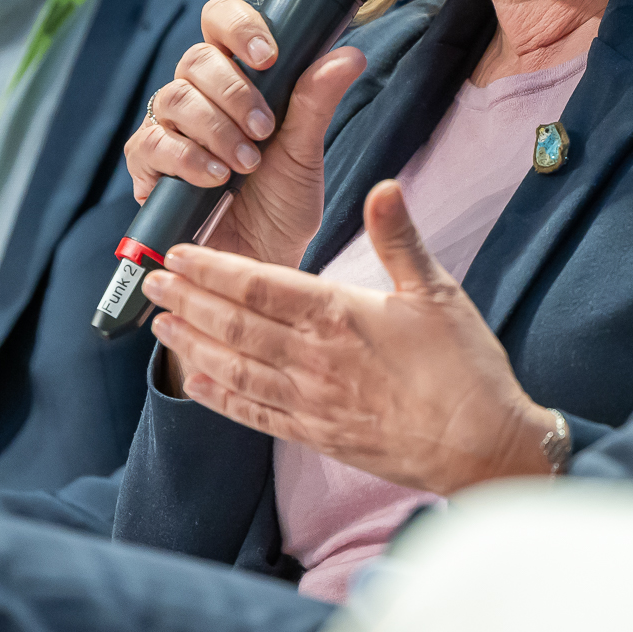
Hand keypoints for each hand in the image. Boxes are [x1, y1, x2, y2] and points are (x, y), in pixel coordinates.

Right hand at [123, 0, 365, 268]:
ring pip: (173, 98)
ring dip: (216, 128)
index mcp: (237, 78)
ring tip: (245, 164)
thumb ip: (316, 102)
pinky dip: (187, 158)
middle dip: (234, 92)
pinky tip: (215, 179)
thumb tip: (350, 54)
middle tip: (264, 130)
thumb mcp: (305, 154)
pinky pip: (150, 143)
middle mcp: (198, 96)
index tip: (268, 55)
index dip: (238, 25)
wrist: (259, 265)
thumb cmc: (281, 207)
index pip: (221, 21)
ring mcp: (168, 128)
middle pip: (195, 59)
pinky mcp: (148, 166)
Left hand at [142, 177, 552, 495]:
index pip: (258, 286)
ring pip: (235, 368)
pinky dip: (219, 397)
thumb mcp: (436, 291)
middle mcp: (313, 360)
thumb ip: (400, 238)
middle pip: (234, 325)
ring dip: (193, 342)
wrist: (481, 446)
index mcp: (339, 315)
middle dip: (188, 300)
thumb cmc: (464, 367)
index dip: (213, 269)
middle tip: (152, 281)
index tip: (178, 254)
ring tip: (161, 324)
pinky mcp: (317, 436)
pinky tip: (195, 381)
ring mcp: (310, 402)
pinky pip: (254, 415)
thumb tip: (384, 185)